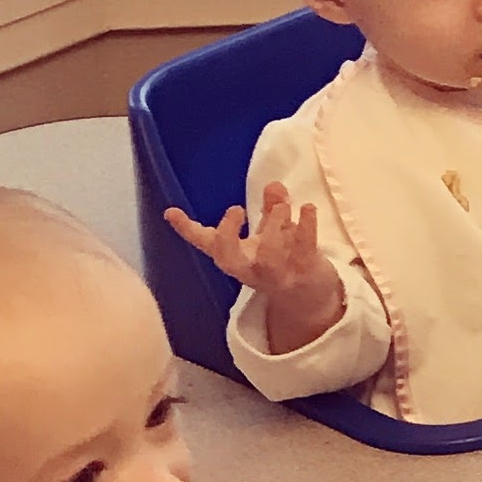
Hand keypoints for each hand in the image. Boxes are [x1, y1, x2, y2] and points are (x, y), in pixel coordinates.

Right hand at [164, 183, 344, 352]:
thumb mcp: (271, 233)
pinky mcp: (303, 272)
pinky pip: (303, 250)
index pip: (205, 243)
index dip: (185, 229)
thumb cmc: (282, 259)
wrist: (309, 296)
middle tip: (236, 209)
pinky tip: (308, 207)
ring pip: (268, 257)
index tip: (171, 212)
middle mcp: (250, 268)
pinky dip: (306, 227)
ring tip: (282, 206)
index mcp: (235, 256)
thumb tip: (273, 185)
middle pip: (229, 260)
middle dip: (227, 235)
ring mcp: (277, 274)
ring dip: (273, 226)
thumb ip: (270, 208)